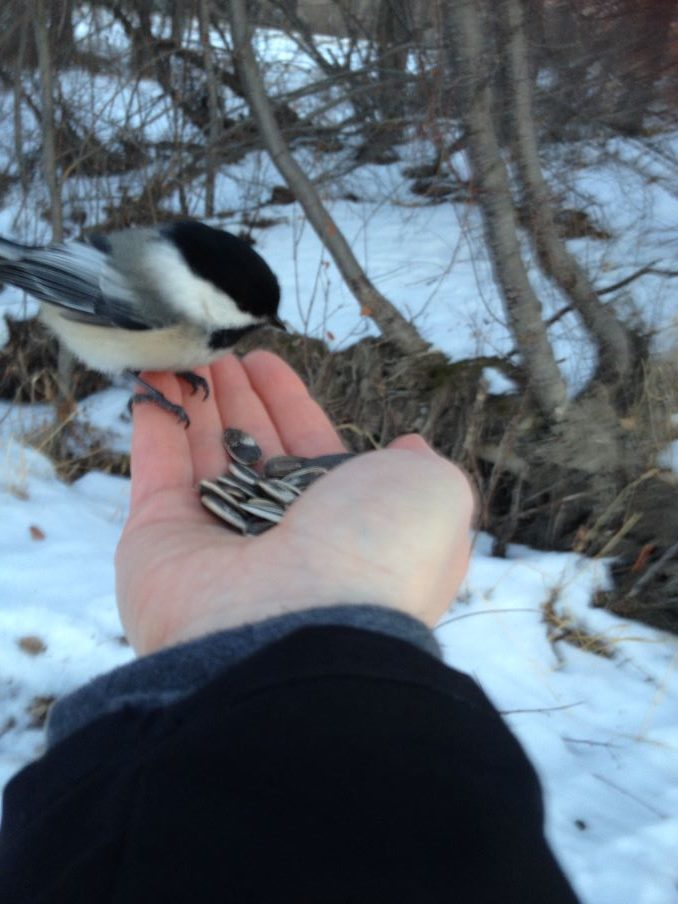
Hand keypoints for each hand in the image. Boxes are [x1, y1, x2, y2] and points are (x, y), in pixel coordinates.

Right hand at [115, 352, 474, 654]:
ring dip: (197, 401)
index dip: (288, 403)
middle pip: (252, 449)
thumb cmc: (377, 554)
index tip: (265, 361)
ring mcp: (214, 539)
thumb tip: (409, 444)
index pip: (307, 449)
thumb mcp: (433, 495)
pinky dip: (153, 419)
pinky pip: (155, 466)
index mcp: (339, 523)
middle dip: (239, 399)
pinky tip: (152, 373)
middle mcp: (278, 535)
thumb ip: (420, 464)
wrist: (299, 629)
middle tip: (222, 349)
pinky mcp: (158, 540)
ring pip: (204, 453)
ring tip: (188, 347)